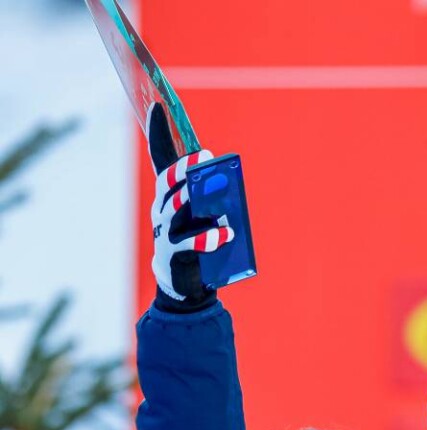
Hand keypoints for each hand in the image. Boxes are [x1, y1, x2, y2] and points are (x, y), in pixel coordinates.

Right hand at [147, 104, 233, 309]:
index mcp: (167, 195)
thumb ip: (211, 196)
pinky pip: (190, 243)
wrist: (181, 283)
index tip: (156, 105)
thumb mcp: (201, 215)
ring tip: (215, 202)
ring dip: (195, 202)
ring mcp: (164, 231)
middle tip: (202, 158)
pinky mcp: (173, 254)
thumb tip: (227, 180)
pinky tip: (226, 236)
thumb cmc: (196, 243)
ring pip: (176, 210)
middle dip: (183, 169)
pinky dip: (210, 239)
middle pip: (167, 183)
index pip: (159, 159)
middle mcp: (161, 209)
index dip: (156, 133)